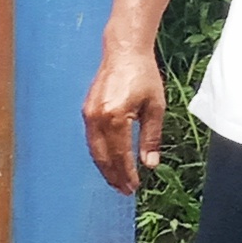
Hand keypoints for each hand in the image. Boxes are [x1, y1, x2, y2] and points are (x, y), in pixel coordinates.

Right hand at [81, 40, 165, 194]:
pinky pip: (92, 140)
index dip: (126, 173)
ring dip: (105, 168)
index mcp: (115, 117)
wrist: (123, 52)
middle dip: (114, 176)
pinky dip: (100, 154)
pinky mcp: (86, 112)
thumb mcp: (154, 107)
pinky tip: (109, 161)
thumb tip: (150, 164)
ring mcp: (88, 115)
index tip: (134, 187)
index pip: (120, 155)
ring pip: (95, 151)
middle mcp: (97, 118)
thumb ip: (151, 137)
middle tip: (125, 190)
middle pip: (103, 157)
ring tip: (117, 180)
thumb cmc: (142, 75)